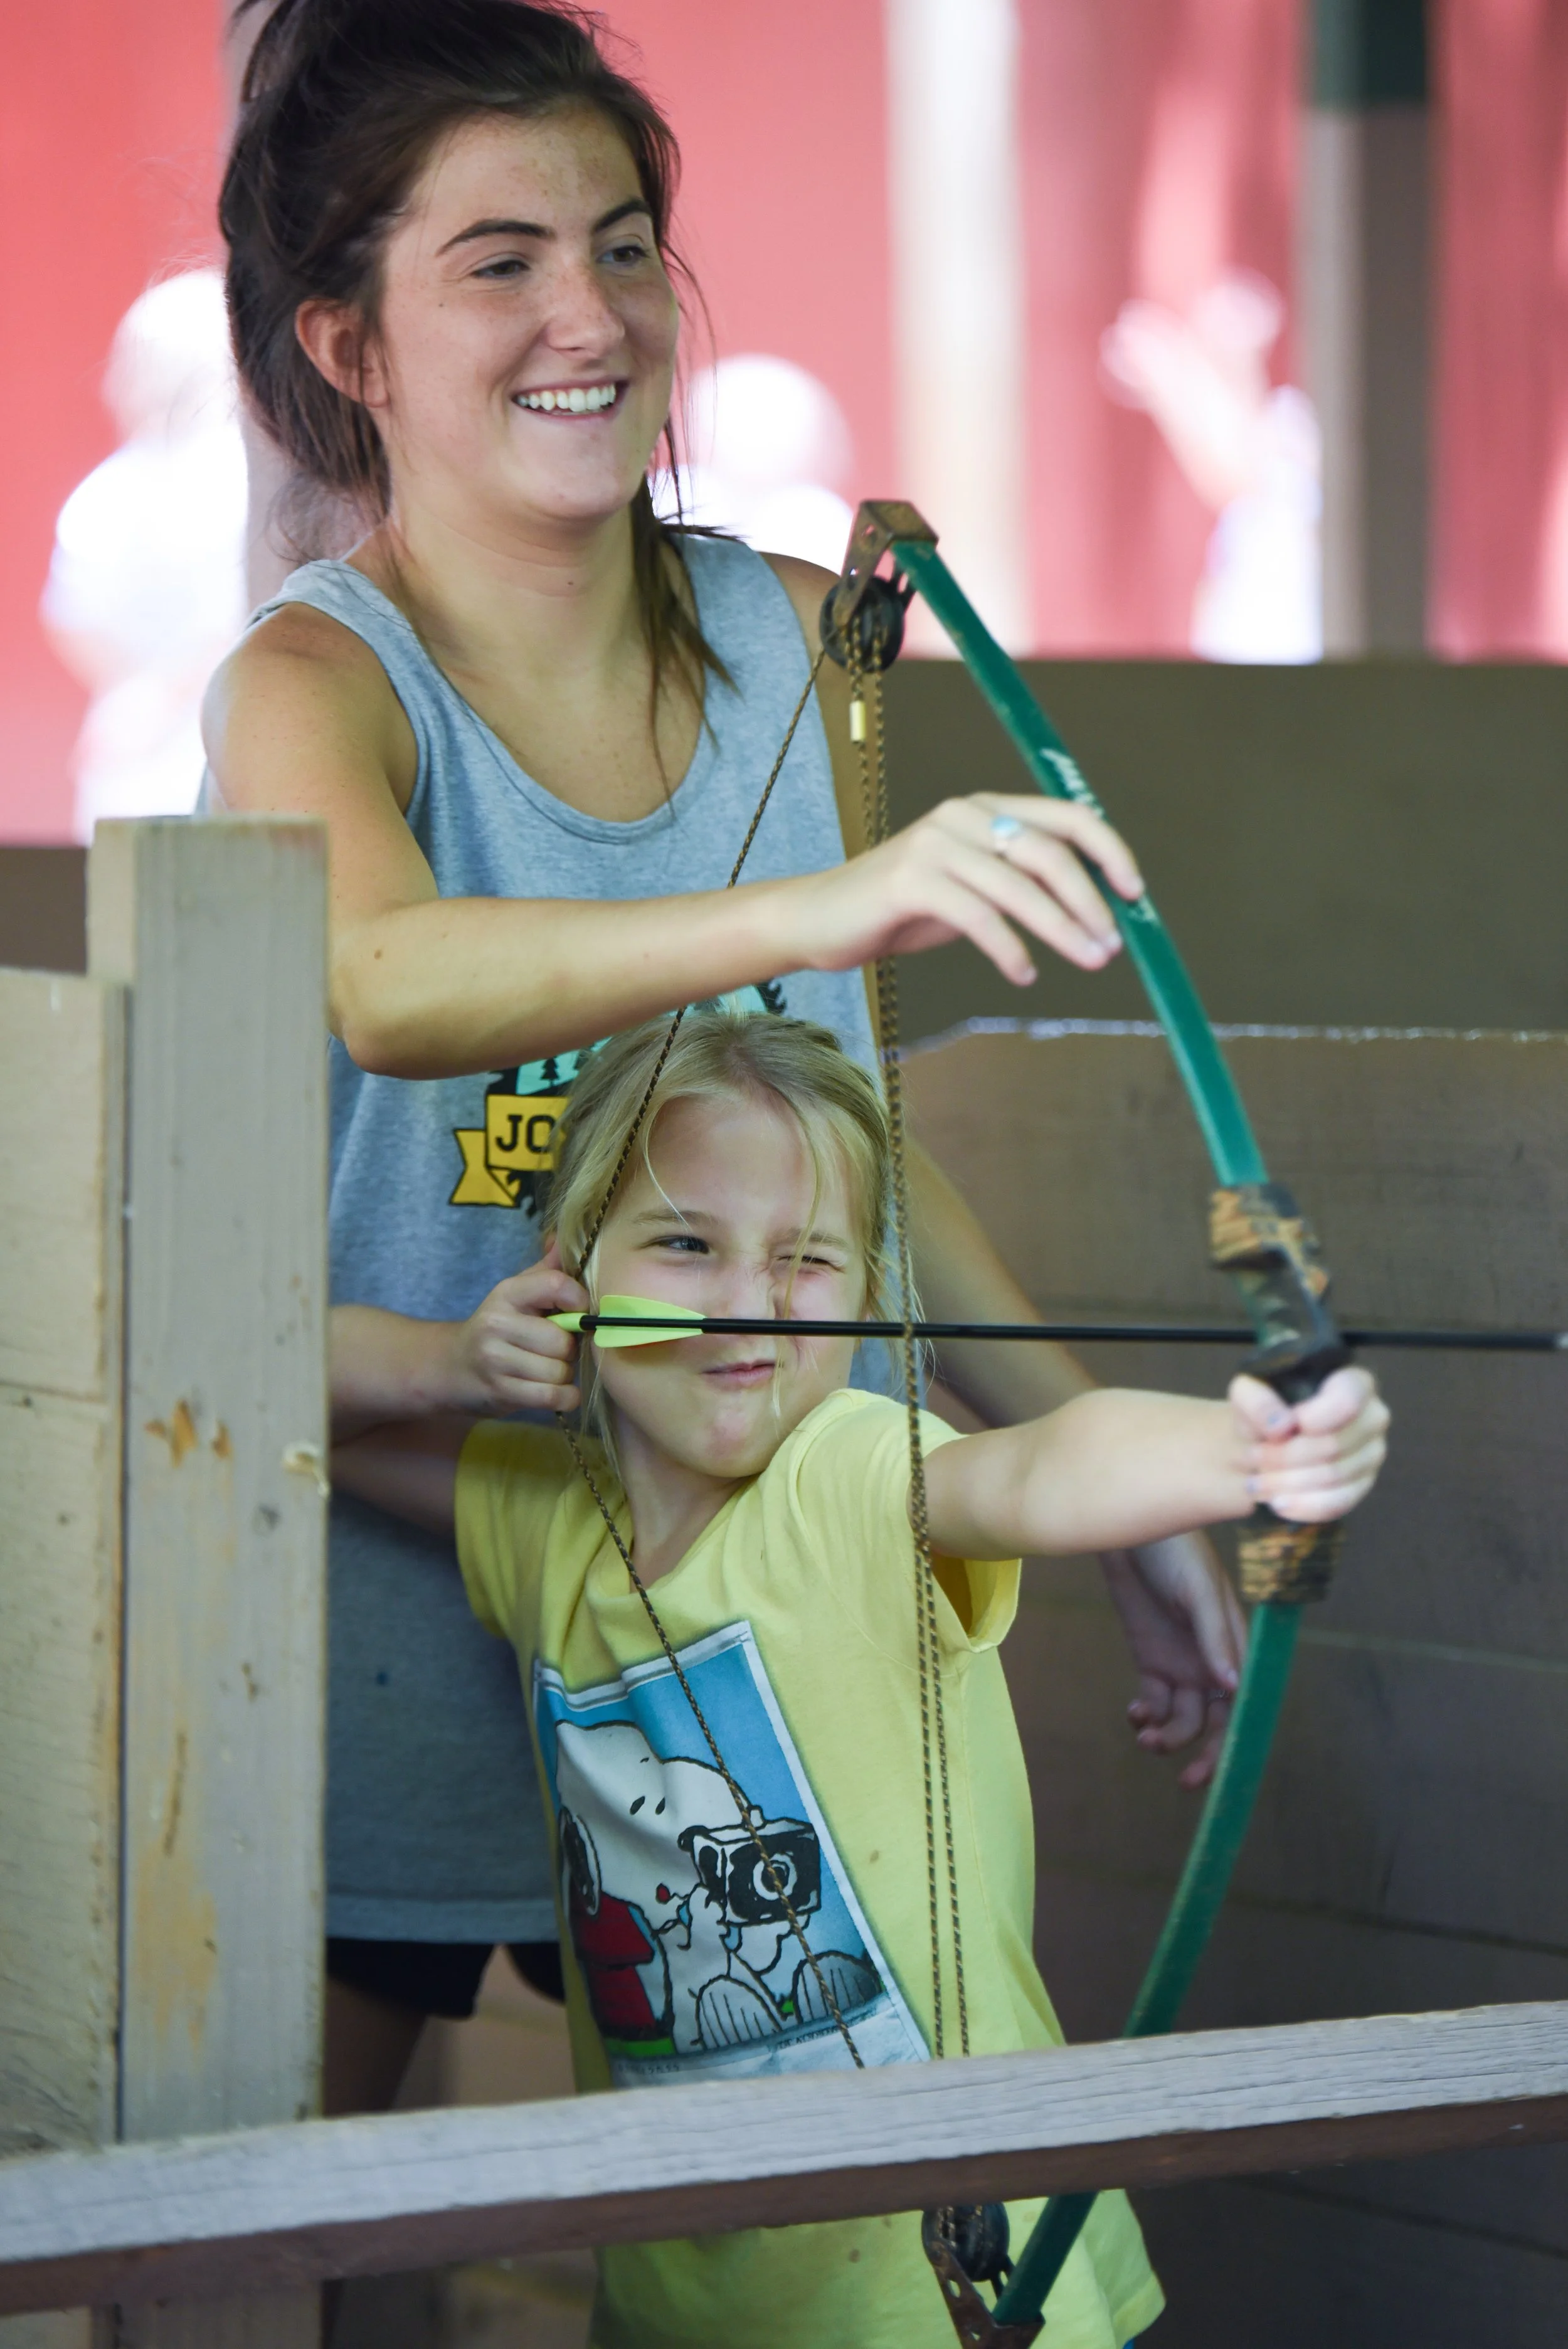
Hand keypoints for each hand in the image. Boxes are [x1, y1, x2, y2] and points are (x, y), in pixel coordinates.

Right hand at [450, 1245, 586, 1414]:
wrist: (451, 1367)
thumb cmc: (498, 1329)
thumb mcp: (517, 1295)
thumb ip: (545, 1272)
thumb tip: (563, 1239)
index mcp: (506, 1293)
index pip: (555, 1285)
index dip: (579, 1301)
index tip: (578, 1312)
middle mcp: (497, 1323)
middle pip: (562, 1341)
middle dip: (568, 1350)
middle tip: (556, 1350)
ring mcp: (496, 1360)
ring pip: (559, 1371)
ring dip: (564, 1376)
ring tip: (548, 1370)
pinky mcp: (500, 1392)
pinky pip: (553, 1397)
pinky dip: (566, 1398)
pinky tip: (559, 1392)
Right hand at [794, 793, 1144, 985]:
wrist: (821, 919)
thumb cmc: (902, 909)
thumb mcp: (971, 888)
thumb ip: (1019, 885)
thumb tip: (1090, 912)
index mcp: (986, 809)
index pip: (1066, 817)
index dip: (1110, 852)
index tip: (1135, 894)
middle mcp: (964, 815)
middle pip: (1048, 853)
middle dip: (1090, 902)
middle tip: (1111, 945)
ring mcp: (936, 844)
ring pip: (1018, 885)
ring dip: (1062, 929)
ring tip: (1088, 961)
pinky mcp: (911, 880)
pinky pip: (978, 915)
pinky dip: (1009, 948)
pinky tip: (1024, 973)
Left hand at [1102, 1535, 1247, 1790]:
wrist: (1128, 1527)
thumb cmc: (1174, 1549)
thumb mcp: (1196, 1590)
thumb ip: (1213, 1635)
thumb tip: (1231, 1685)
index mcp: (1235, 1645)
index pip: (1243, 1704)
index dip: (1235, 1741)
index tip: (1219, 1771)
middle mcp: (1212, 1661)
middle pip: (1214, 1722)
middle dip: (1203, 1754)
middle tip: (1185, 1780)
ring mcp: (1181, 1662)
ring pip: (1181, 1718)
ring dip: (1167, 1735)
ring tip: (1144, 1733)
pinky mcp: (1151, 1659)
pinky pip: (1153, 1701)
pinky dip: (1145, 1715)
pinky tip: (1135, 1714)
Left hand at [1230, 1364, 1389, 1521]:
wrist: (1266, 1441)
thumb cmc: (1263, 1411)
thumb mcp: (1248, 1394)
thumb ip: (1258, 1402)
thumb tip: (1281, 1427)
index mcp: (1355, 1383)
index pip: (1348, 1399)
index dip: (1315, 1417)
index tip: (1280, 1428)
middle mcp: (1373, 1417)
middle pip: (1334, 1444)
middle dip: (1286, 1456)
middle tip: (1253, 1458)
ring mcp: (1372, 1454)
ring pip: (1334, 1477)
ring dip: (1289, 1483)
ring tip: (1256, 1482)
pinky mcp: (1362, 1486)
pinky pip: (1339, 1503)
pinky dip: (1304, 1506)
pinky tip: (1277, 1503)